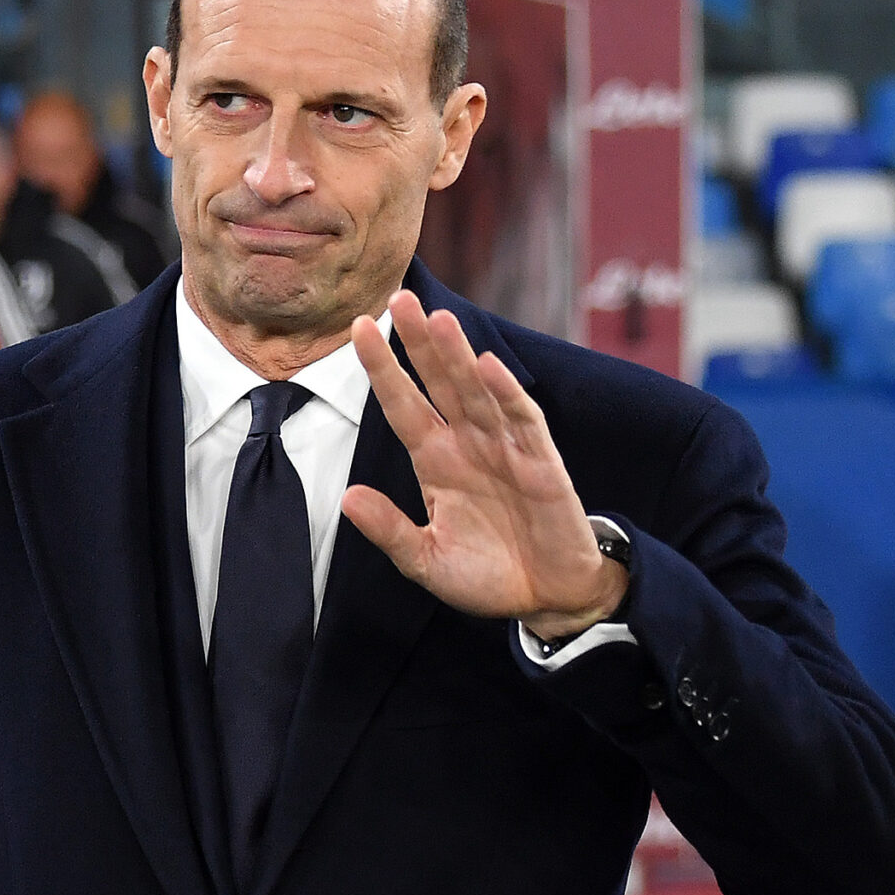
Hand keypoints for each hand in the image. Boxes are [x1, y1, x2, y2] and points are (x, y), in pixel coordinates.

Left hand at [342, 292, 627, 640]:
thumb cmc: (488, 575)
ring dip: (459, 357)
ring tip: (438, 320)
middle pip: (440, 383)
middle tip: (398, 297)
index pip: (404, 405)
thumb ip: (390, 531)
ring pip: (477, 392)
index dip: (382, 369)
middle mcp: (468, 444)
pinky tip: (487, 366)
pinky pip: (522, 421)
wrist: (548, 598)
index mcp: (436, 461)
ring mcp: (506, 448)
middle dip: (419, 342)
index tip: (355, 328)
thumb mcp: (427, 561)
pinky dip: (506, 394)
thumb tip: (347, 498)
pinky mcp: (541, 462)